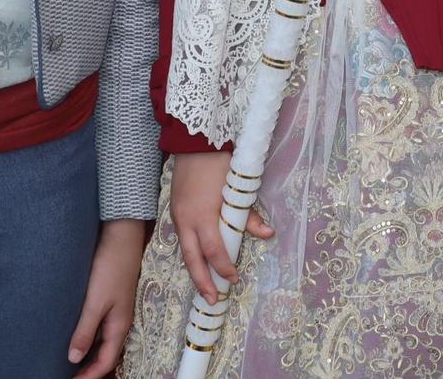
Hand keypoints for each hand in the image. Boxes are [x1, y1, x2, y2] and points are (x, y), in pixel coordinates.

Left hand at [67, 219, 147, 376]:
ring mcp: (116, 310)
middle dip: (91, 369)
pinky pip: (100, 328)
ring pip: (103, 342)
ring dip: (90, 355)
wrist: (122, 236)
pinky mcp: (111, 299)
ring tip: (71, 363)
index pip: (106, 362)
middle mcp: (120, 321)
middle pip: (106, 355)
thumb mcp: (95, 302)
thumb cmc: (111, 267)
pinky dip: (89, 339)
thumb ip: (84, 331)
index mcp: (119, 326)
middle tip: (70, 377)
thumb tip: (74, 359)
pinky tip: (77, 335)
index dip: (90, 376)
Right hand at [168, 150, 272, 306]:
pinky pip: (182, 238)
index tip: (234, 279)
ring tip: (206, 287)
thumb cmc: (220, 163)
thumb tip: (268, 234)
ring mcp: (177, 216)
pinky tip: (199, 261)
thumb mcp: (237, 190)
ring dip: (195, 270)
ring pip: (184, 251)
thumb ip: (249, 215)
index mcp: (203, 216)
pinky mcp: (175, 211)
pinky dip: (191, 253)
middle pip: (192, 259)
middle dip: (202, 282)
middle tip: (213, 300)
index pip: (214, 251)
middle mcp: (186, 220)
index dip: (224, 267)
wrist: (194, 142)